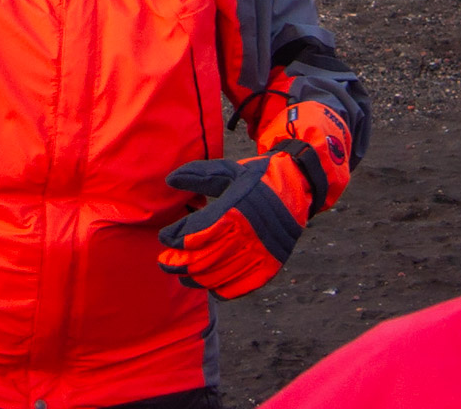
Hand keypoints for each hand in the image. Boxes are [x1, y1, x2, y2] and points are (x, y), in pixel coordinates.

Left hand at [157, 103, 351, 298]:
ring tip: (182, 275)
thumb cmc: (256, 179)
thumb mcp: (227, 170)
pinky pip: (239, 288)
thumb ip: (197, 175)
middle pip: (202, 260)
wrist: (296, 190)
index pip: (195, 234)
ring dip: (195, 278)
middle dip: (178, 264)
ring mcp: (258, 256)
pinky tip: (209, 285)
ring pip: (217, 277)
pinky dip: (220, 290)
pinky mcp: (268, 268)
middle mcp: (245, 237)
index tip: (164, 238)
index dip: (175, 239)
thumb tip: (169, 180)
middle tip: (164, 263)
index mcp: (233, 212)